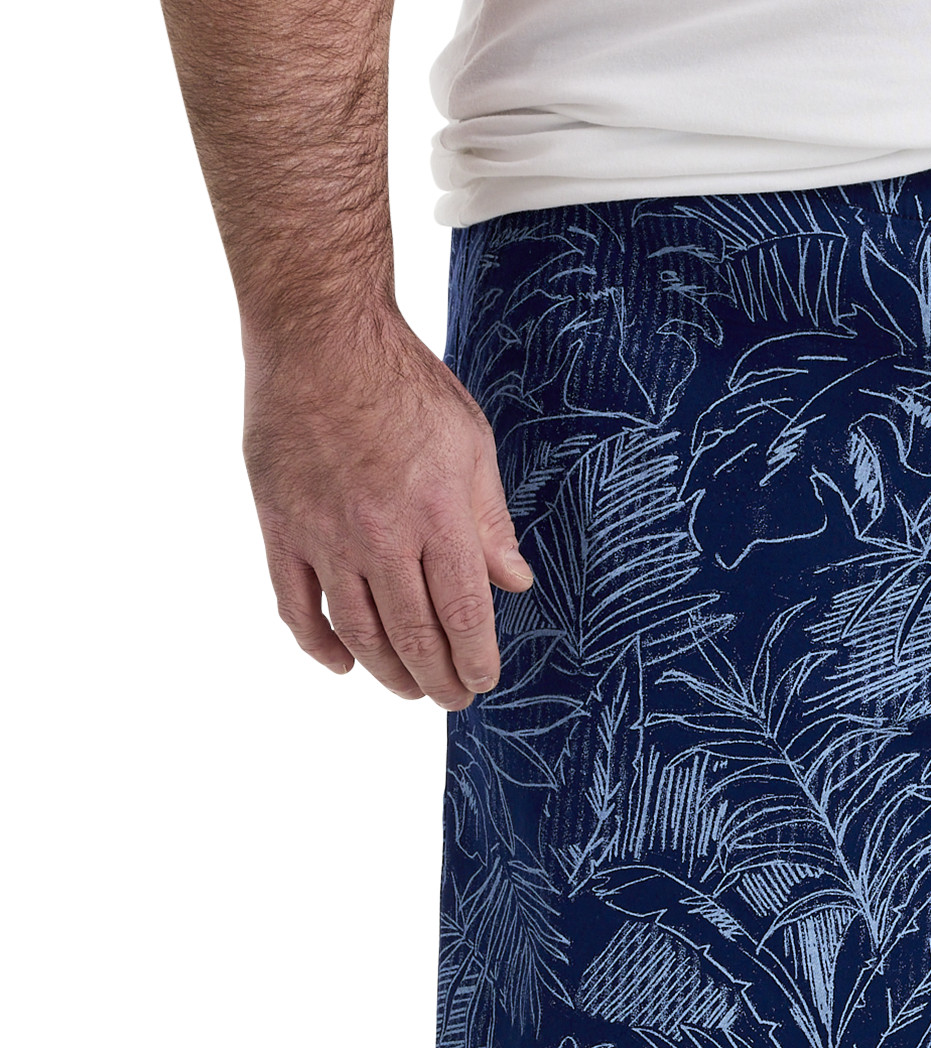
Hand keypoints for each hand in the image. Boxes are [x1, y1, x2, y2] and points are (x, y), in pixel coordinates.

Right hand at [243, 312, 532, 708]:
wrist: (316, 330)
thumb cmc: (401, 379)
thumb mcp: (470, 442)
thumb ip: (491, 519)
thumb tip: (514, 582)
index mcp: (436, 514)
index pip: (463, 616)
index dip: (476, 661)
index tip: (482, 681)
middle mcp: (380, 534)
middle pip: (414, 637)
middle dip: (439, 680)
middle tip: (452, 698)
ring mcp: (324, 534)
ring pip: (358, 633)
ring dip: (387, 673)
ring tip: (408, 688)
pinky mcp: (280, 525)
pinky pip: (296, 605)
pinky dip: (318, 645)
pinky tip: (342, 663)